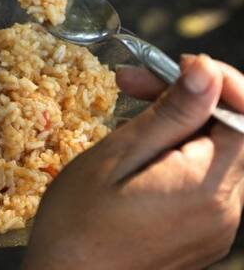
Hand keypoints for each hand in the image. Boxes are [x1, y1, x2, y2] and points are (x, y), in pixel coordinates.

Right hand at [23, 55, 243, 269]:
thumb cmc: (78, 224)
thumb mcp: (117, 157)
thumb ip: (171, 115)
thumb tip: (208, 71)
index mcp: (207, 186)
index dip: (217, 82)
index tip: (174, 67)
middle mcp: (226, 210)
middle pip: (228, 132)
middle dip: (187, 99)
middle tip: (130, 83)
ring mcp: (216, 228)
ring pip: (215, 154)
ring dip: (178, 126)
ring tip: (125, 120)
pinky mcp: (202, 238)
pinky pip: (203, 182)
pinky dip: (176, 156)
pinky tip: (135, 155)